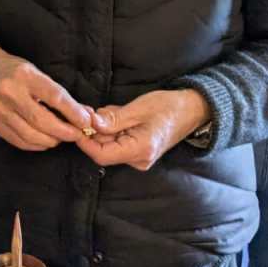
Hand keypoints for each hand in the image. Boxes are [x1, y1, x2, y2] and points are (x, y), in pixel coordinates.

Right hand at [0, 46, 93, 150]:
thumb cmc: (14, 70)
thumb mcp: (36, 72)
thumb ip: (58, 93)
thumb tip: (83, 114)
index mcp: (24, 76)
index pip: (54, 97)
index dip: (73, 112)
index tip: (86, 122)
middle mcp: (9, 93)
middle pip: (42, 121)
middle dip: (64, 132)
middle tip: (77, 134)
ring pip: (31, 135)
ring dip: (51, 141)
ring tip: (61, 137)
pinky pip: (19, 141)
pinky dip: (37, 145)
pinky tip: (45, 140)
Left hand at [76, 90, 208, 170]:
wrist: (192, 109)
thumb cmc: (168, 107)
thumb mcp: (138, 109)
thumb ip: (112, 119)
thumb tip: (90, 124)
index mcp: (140, 150)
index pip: (102, 155)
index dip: (84, 141)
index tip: (75, 125)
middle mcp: (139, 159)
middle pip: (104, 149)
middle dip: (94, 130)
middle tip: (90, 110)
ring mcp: (139, 157)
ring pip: (110, 144)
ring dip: (104, 127)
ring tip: (114, 110)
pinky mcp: (139, 151)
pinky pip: (118, 141)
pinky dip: (113, 128)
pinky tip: (120, 115)